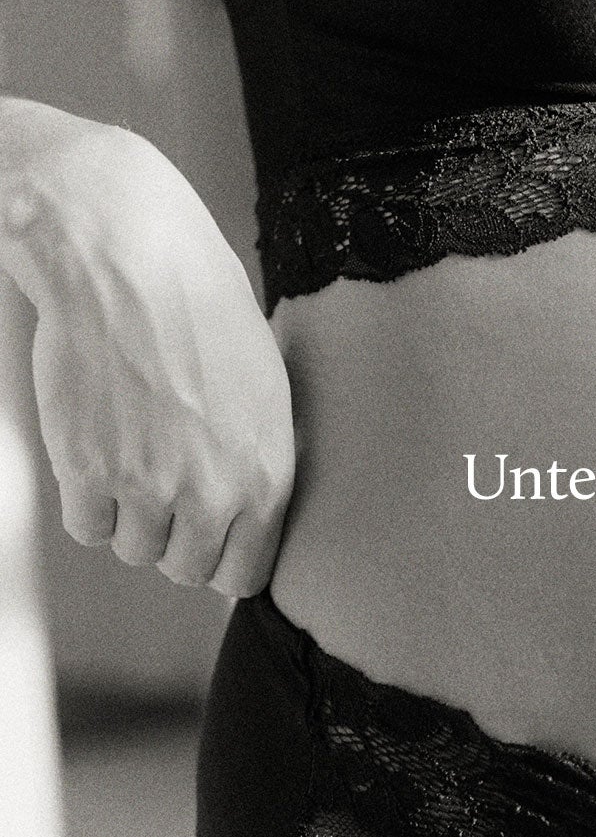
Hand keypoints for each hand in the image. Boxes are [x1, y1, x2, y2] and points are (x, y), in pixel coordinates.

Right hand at [9, 115, 294, 597]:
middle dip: (174, 539)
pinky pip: (87, 527)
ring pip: (134, 550)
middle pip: (186, 569)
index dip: (223, 558)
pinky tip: (98, 451)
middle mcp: (211, 492)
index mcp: (267, 476)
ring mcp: (147, 487)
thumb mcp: (264, 390)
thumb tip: (245, 517)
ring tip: (132, 452)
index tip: (207, 537)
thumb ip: (258, 464)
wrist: (133, 262)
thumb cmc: (205, 312)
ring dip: (129, 517)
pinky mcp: (88, 471)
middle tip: (163, 487)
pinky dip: (88, 502)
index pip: (246, 573)